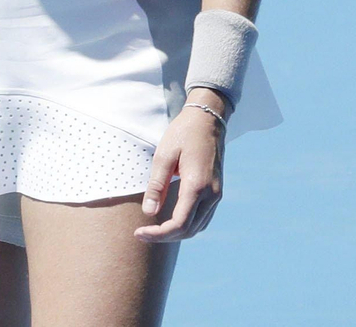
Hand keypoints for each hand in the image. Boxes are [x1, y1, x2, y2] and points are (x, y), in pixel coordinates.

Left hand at [134, 93, 226, 242]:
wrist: (207, 119)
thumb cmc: (183, 134)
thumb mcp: (163, 156)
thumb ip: (156, 186)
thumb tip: (149, 213)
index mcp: (197, 185)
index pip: (179, 223)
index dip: (158, 234)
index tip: (139, 233)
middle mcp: (211, 194)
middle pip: (189, 230)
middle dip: (165, 236)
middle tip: (141, 233)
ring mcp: (216, 194)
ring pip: (197, 227)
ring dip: (176, 233)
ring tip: (153, 229)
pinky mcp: (216, 192)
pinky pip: (202, 218)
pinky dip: (187, 225)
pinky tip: (170, 220)